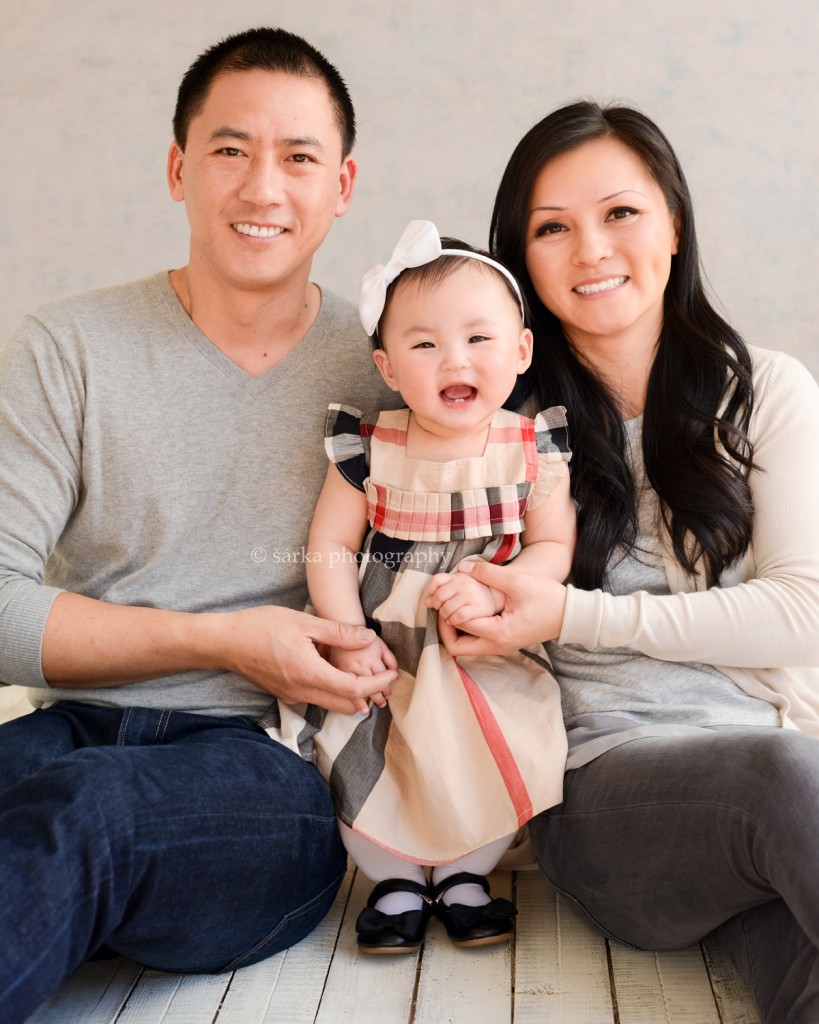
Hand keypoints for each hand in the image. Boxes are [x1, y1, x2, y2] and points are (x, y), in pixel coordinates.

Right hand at [210, 606, 397, 714]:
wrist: (226, 642)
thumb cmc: (262, 626)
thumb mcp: (303, 622)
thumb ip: (339, 633)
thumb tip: (369, 638)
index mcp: (309, 673)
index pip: (353, 689)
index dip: (377, 684)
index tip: (392, 674)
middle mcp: (301, 691)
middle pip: (346, 704)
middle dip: (370, 694)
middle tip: (384, 677)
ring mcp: (292, 696)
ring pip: (332, 704)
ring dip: (352, 695)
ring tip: (367, 675)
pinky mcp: (285, 694)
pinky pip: (317, 699)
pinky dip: (334, 692)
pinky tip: (338, 673)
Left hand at [435, 560, 567, 656]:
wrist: (571, 614)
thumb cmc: (548, 598)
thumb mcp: (517, 582)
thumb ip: (487, 573)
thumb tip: (462, 567)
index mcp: (498, 633)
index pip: (459, 626)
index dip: (447, 611)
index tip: (444, 597)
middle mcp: (497, 646)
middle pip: (457, 648)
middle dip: (444, 628)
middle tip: (443, 608)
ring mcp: (501, 646)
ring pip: (466, 646)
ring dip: (456, 629)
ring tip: (454, 607)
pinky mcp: (504, 642)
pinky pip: (477, 641)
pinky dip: (468, 628)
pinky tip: (469, 609)